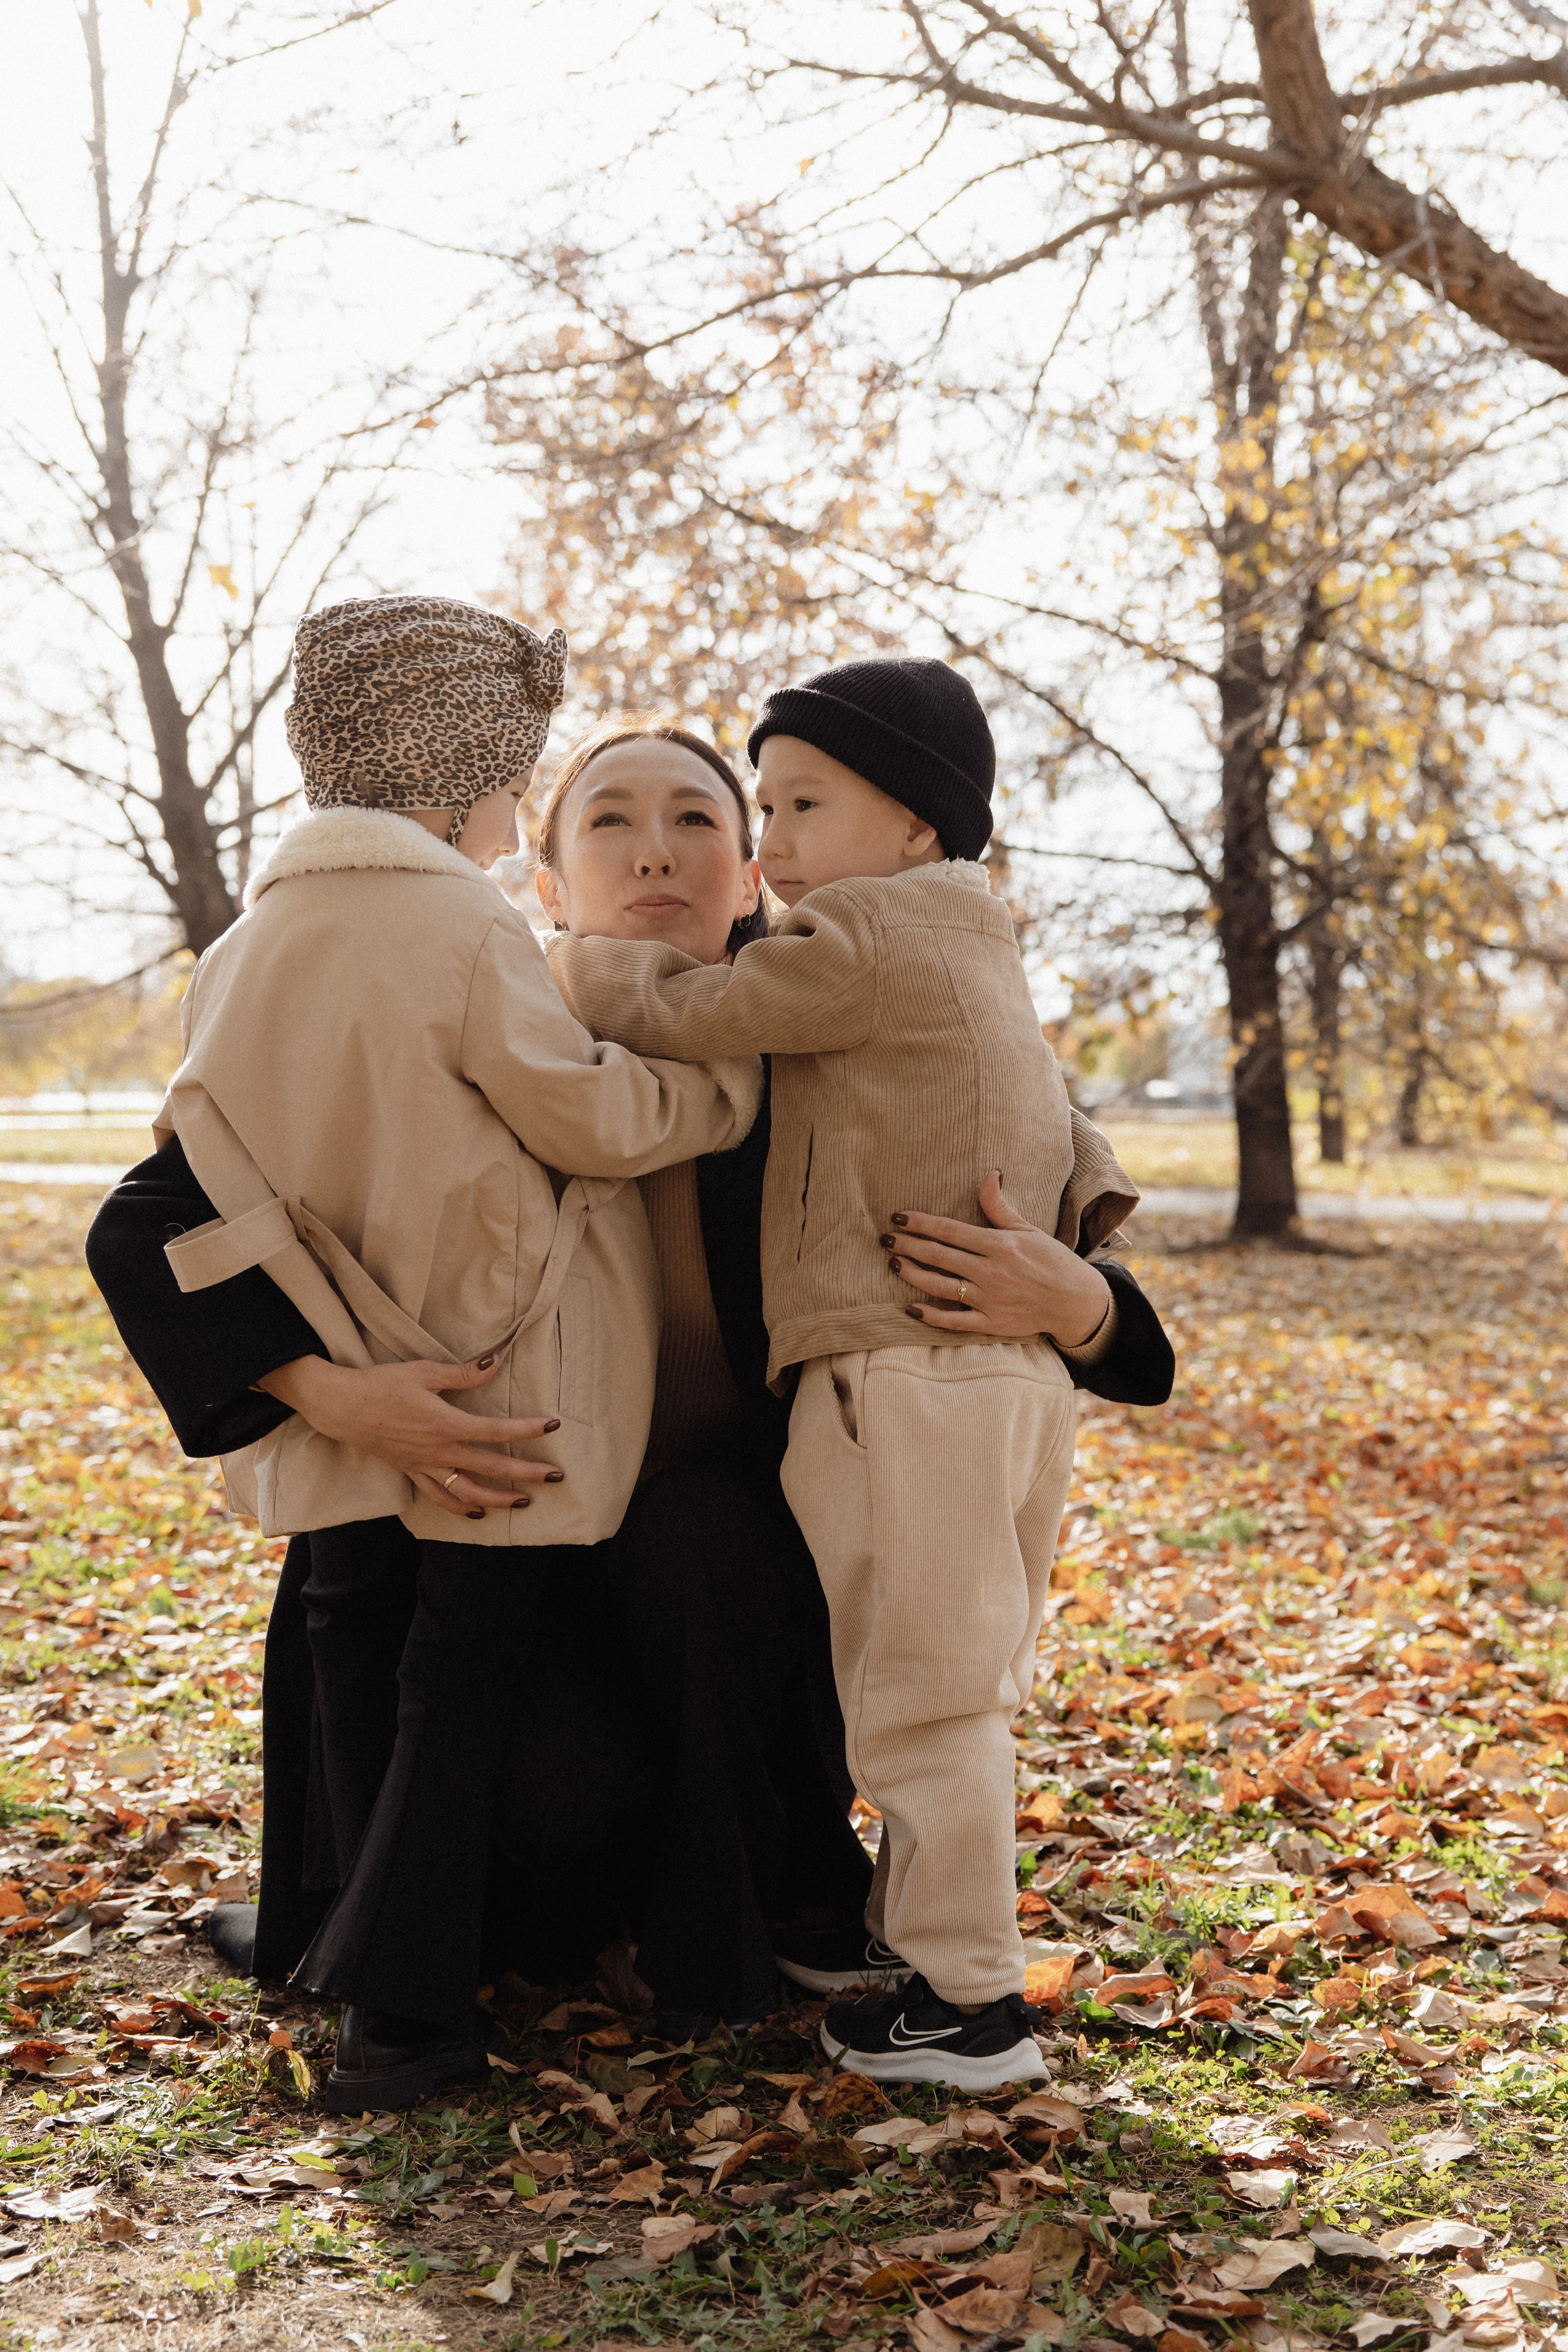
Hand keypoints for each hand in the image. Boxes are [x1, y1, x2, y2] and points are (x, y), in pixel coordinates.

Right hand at [255, 1353, 563, 1518]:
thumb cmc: (381, 1385)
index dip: (527, 1430)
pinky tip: (478, 1512)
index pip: (496, 1431)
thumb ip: (462, 1373)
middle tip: (556, 1477)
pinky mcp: (411, 1472)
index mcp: (445, 1424)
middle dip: (527, 1474)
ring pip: (468, 1492)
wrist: (341, 1406)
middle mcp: (438, 1451)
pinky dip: (460, 1508)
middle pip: (491, 1468)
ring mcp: (424, 1466)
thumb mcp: (423, 1371)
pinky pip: (440, 1497)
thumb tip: (494, 1363)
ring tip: (523, 1502)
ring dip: (499, 1499)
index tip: (552, 1426)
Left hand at [883, 1172, 1111, 1346]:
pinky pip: (954, 1320)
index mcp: (998, 1244)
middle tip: (884, 1239)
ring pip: (940, 1286)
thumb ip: (999, 1207)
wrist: (1076, 1301)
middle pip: (938, 1256)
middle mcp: (990, 1271)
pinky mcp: (991, 1322)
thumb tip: (988, 1174)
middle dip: (907, 1246)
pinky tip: (911, 1308)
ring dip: (913, 1274)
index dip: (920, 1223)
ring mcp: (989, 1298)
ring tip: (894, 1264)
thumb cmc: (1051, 1261)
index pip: (949, 1230)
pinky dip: (930, 1316)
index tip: (897, 1217)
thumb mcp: (1027, 1230)